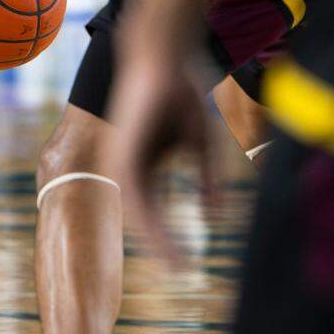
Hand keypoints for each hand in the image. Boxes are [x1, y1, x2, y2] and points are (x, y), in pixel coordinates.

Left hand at [104, 34, 218, 264]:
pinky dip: (148, 219)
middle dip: (161, 246)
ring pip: (136, 213)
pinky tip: (161, 237)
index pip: (153, 211)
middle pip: (142, 217)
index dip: (167, 236)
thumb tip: (212, 213)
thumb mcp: (198, 143)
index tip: (183, 262)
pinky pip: (134, 195)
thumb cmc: (180, 96)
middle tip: (180, 273)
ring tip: (176, 265)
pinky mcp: (123, 154)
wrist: (160, 60)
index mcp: (142, 165)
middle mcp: (127, 167)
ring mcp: (121, 162)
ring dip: (157, 240)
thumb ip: (203, 178)